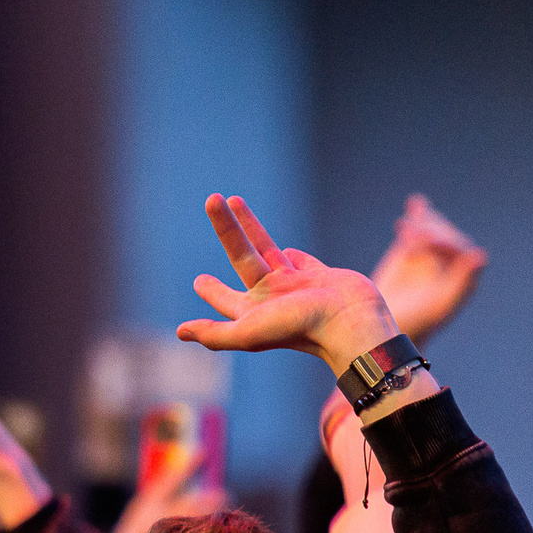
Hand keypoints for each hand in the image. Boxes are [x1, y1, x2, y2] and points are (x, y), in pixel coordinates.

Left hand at [175, 195, 397, 374]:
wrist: (351, 321)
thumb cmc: (300, 328)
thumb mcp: (250, 332)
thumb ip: (216, 334)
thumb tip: (180, 332)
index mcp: (253, 312)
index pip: (225, 298)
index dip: (211, 290)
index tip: (199, 281)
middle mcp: (272, 298)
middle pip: (241, 258)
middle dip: (227, 230)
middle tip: (212, 201)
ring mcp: (296, 286)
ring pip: (266, 248)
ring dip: (249, 226)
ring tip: (233, 199)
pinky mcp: (319, 276)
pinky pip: (299, 261)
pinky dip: (291, 255)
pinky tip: (286, 251)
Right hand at [368, 194, 485, 344]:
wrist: (383, 329)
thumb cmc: (413, 324)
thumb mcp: (438, 306)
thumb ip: (461, 281)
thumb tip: (480, 255)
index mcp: (463, 279)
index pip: (462, 250)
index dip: (446, 243)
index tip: (427, 245)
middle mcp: (450, 264)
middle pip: (446, 236)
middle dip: (430, 232)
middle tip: (410, 238)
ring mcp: (430, 256)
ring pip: (432, 229)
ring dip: (422, 223)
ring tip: (405, 231)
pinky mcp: (410, 251)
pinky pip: (416, 229)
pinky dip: (417, 215)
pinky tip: (414, 202)